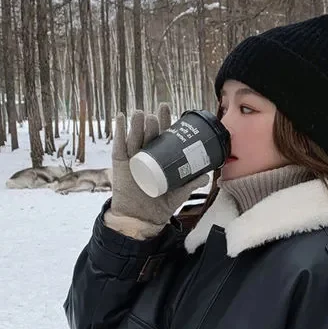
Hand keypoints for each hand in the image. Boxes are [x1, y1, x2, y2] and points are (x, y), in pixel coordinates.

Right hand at [109, 103, 209, 229]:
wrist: (141, 220)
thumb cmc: (159, 207)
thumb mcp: (178, 194)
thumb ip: (191, 184)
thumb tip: (208, 176)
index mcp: (159, 159)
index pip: (162, 136)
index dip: (164, 122)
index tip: (165, 108)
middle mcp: (145, 155)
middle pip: (148, 135)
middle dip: (151, 123)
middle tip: (156, 114)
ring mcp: (132, 159)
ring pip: (134, 138)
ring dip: (137, 125)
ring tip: (141, 114)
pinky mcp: (119, 165)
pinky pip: (119, 146)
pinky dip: (119, 132)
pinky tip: (120, 118)